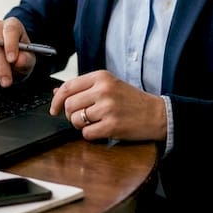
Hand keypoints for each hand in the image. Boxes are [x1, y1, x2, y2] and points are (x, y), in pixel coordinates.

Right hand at [0, 18, 35, 87]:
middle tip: (7, 81)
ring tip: (1, 80)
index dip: (10, 45)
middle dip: (1, 66)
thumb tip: (18, 61)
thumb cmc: (20, 55)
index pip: (10, 30)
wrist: (10, 59)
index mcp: (12, 24)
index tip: (12, 60)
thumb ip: (26, 59)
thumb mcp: (28, 58)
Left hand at [51, 70, 166, 141]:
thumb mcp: (109, 86)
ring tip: (94, 123)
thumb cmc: (131, 100)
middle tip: (81, 118)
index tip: (54, 109)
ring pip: (76, 120)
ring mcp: (108, 108)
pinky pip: (87, 133)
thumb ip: (83, 88)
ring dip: (81, 126)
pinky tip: (101, 130)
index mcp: (101, 77)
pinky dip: (91, 135)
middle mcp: (103, 90)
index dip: (57, 100)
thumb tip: (56, 93)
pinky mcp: (112, 125)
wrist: (157, 114)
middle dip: (71, 115)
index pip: (68, 87)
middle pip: (69, 105)